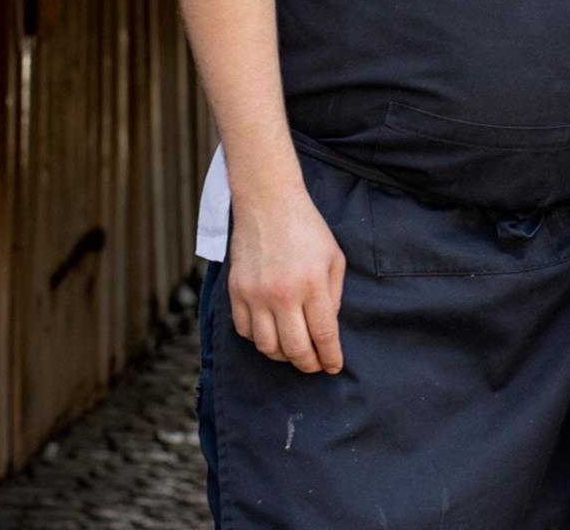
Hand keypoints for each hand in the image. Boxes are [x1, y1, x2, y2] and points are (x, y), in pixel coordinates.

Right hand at [227, 175, 346, 374]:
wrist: (268, 203)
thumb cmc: (306, 228)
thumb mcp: (333, 258)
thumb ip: (333, 296)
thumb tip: (326, 329)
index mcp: (312, 285)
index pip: (323, 336)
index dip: (330, 357)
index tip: (334, 367)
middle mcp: (282, 294)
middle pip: (295, 349)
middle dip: (308, 364)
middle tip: (314, 365)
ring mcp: (255, 294)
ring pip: (266, 346)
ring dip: (282, 355)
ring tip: (292, 351)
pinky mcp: (236, 291)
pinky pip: (244, 330)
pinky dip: (258, 339)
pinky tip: (270, 333)